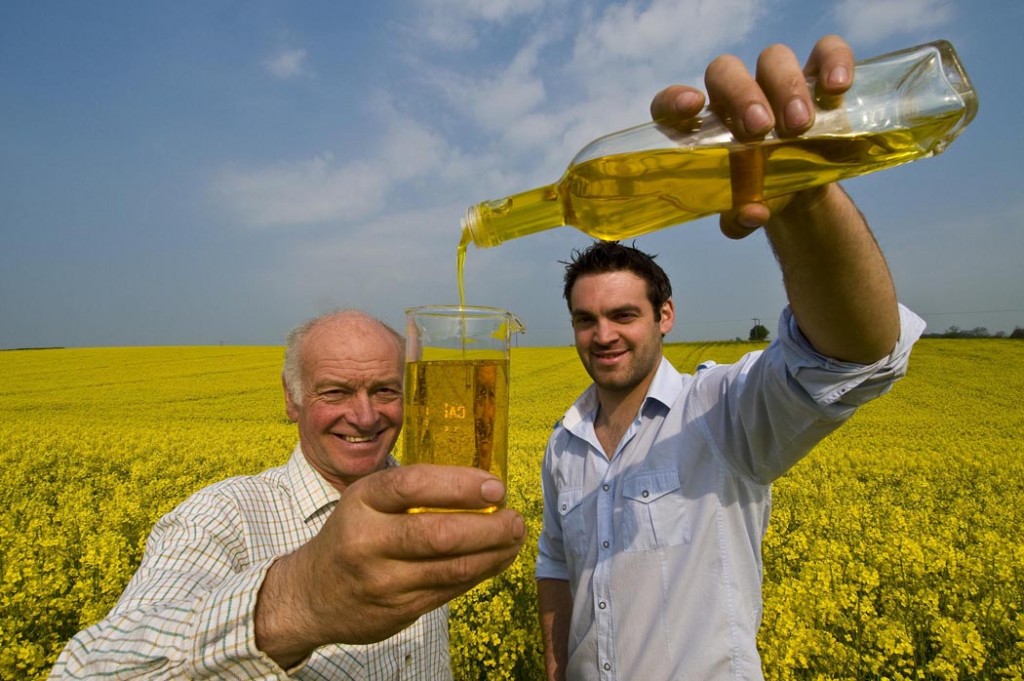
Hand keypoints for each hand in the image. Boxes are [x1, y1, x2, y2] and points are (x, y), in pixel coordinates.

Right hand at [255, 464, 525, 666]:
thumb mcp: (368, 501)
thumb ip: (415, 492)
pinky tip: (495, 560)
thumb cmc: (354, 534)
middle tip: (516, 519)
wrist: (309, 595)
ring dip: (493, 554)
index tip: (496, 488)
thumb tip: (485, 489)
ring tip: (514, 539)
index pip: (414, 486)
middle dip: (489, 527)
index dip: (460, 485)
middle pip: (439, 534)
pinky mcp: (396, 611)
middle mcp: (368, 540)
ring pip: (451, 568)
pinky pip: (448, 590)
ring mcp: (382, 581)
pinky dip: (479, 574)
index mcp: (362, 501)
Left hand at [649, 35, 854, 238]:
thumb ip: (740, 219)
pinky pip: (825, 51)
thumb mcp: (746, 213)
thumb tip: (752, 214)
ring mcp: (776, 81)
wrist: (801, 189)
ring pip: (773, 58)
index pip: (672, 102)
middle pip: (725, 71)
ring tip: (801, 126)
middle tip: (762, 129)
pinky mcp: (817, 76)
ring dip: (786, 87)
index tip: (693, 108)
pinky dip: (833, 61)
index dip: (675, 100)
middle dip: (743, 95)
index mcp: (703, 125)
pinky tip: (836, 88)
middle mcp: (735, 94)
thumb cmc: (759, 193)